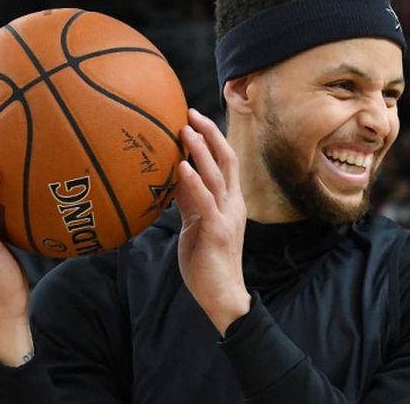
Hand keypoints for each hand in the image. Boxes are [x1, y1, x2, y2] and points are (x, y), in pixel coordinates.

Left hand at [174, 109, 250, 335]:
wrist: (222, 296)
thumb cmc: (206, 261)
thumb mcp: (195, 224)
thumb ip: (189, 201)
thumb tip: (176, 176)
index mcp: (229, 202)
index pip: (225, 161)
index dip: (212, 138)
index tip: (194, 118)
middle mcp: (233, 204)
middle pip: (226, 160)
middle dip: (209, 134)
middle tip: (190, 113)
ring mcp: (227, 217)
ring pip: (217, 176)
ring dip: (201, 151)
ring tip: (185, 130)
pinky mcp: (217, 232)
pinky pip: (205, 202)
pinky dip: (194, 182)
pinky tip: (181, 167)